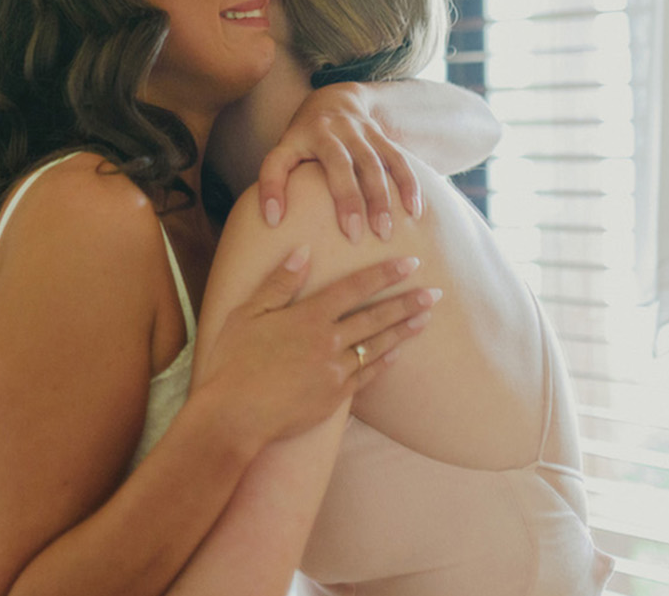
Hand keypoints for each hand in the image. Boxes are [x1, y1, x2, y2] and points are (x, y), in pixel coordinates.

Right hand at [195, 247, 438, 447]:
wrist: (233, 417)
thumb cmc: (233, 362)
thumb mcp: (247, 313)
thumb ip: (279, 282)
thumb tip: (303, 250)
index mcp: (308, 317)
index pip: (355, 287)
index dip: (384, 274)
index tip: (410, 263)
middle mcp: (328, 342)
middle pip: (376, 317)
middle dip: (407, 302)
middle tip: (435, 293)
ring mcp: (334, 372)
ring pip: (378, 346)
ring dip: (404, 331)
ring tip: (426, 319)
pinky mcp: (334, 398)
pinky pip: (367, 376)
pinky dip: (384, 362)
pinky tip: (398, 353)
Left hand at [258, 83, 420, 241]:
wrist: (336, 98)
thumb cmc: (304, 140)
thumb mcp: (285, 151)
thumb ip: (278, 179)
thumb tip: (271, 222)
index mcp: (296, 138)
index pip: (277, 162)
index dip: (272, 190)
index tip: (273, 220)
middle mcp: (327, 131)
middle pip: (338, 163)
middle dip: (347, 199)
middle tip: (352, 235)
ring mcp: (356, 131)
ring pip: (372, 163)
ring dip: (381, 198)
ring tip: (385, 232)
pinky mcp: (379, 135)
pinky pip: (397, 159)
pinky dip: (408, 185)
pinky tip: (414, 212)